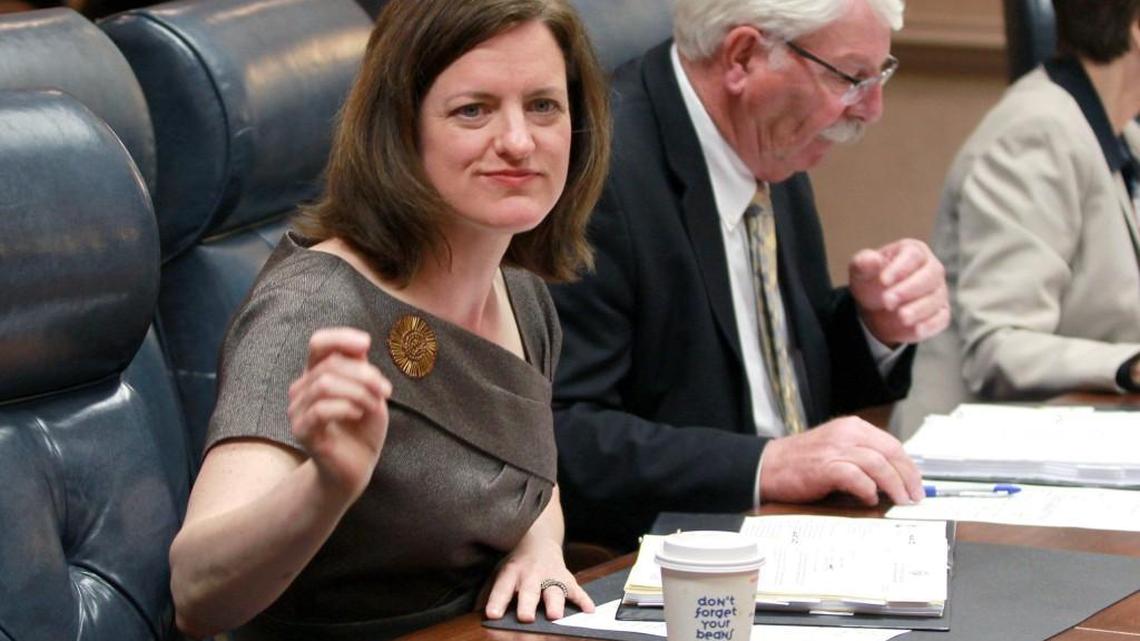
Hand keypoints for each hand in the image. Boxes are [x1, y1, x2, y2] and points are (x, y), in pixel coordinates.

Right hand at [288, 327, 391, 499]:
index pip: (318, 343)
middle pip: (330, 365)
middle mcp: (303, 388)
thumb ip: (363, 368)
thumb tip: (361, 344)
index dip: (340, 337)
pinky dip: (346, 408)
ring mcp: (298, 409)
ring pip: (324, 384)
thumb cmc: (364, 427)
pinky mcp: (301, 430)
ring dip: (358, 392)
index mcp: (318, 373)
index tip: (366, 344)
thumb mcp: (370, 392)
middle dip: (364, 374)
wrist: (358, 466)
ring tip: (373, 406)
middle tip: (386, 390)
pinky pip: (320, 409)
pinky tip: (359, 414)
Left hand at [484, 537, 594, 622]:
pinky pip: (577, 590)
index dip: (497, 601)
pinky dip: (583, 600)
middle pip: (529, 590)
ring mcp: (551, 575)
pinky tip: (588, 611)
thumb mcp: (498, 574)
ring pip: (554, 590)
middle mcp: (531, 574)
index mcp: (512, 573)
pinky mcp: (567, 578)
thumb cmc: (516, 565)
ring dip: (554, 602)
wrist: (539, 541)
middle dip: (528, 604)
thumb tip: (475, 614)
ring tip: (554, 615)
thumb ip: (488, 594)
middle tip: (526, 618)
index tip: (492, 614)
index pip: (502, 588)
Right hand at [759, 416, 923, 505]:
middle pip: (890, 452)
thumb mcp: (835, 449)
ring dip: (895, 485)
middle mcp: (846, 433)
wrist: (768, 466)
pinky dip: (868, 490)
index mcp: (851, 427)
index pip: (891, 444)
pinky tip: (870, 499)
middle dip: (908, 476)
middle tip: (915, 496)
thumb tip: (892, 479)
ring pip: (879, 464)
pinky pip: (857, 478)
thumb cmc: (801, 462)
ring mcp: (836, 449)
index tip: (916, 483)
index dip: (908, 466)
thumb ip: (861, 457)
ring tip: (901, 500)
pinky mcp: (826, 467)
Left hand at [849, 238, 949, 346]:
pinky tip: (916, 329)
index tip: (883, 281)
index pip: (913, 256)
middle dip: (909, 289)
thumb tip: (872, 260)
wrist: (876, 307)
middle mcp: (931, 268)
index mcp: (913, 251)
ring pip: (936, 298)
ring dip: (919, 309)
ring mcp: (938, 291)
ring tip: (901, 317)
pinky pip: (941, 318)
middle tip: (887, 301)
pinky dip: (930, 324)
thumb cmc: (871, 282)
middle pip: (930, 275)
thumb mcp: (861, 272)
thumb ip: (863, 264)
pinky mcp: (940, 313)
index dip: (899, 268)